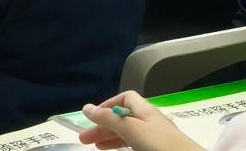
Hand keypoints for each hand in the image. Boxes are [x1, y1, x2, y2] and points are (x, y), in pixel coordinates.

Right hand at [75, 93, 201, 150]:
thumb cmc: (160, 145)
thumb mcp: (132, 130)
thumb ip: (109, 119)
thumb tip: (86, 107)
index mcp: (146, 111)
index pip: (126, 99)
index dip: (108, 105)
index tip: (94, 117)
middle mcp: (151, 122)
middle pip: (124, 119)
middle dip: (103, 127)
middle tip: (84, 139)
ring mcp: (156, 139)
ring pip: (129, 134)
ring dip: (110, 139)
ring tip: (95, 147)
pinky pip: (136, 145)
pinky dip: (123, 146)